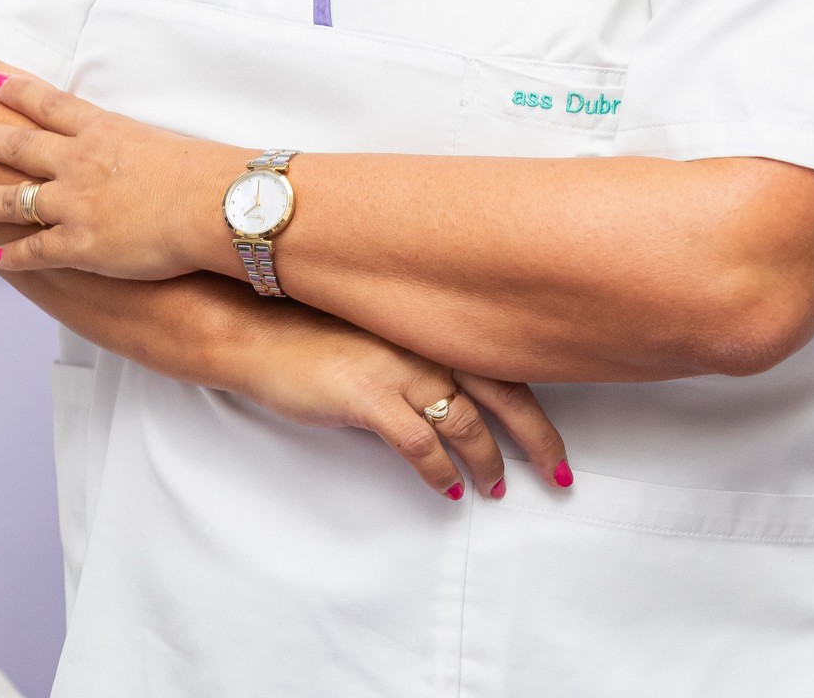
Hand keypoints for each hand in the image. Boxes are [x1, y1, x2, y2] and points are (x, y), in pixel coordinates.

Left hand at [0, 72, 235, 278]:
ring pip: (13, 199)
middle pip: (17, 144)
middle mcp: (79, 161)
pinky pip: (35, 251)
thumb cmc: (205, 173)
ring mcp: (74, 202)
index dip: (17, 90)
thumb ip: (141, 146)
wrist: (212, 204)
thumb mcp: (166, 142)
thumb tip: (141, 153)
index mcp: (103, 130)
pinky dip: (13, 256)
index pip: (49, 104)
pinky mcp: (80, 243)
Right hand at [233, 304, 571, 501]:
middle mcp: (425, 340)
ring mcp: (398, 365)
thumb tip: (458, 397)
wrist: (255, 330)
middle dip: (537, 439)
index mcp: (433, 324)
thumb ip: (423, 354)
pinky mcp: (367, 394)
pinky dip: (439, 470)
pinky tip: (448, 487)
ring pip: (466, 422)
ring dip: (487, 461)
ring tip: (495, 488)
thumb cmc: (313, 332)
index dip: (537, 407)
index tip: (557, 444)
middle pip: (504, 392)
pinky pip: (418, 442)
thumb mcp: (382, 334)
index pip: (504, 363)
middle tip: (558, 476)